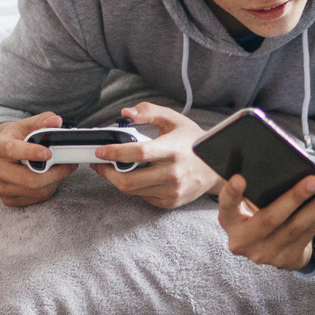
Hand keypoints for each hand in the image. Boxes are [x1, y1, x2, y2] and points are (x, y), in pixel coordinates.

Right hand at [0, 112, 73, 206]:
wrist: (3, 156)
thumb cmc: (17, 139)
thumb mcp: (26, 125)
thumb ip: (42, 120)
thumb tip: (57, 121)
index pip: (12, 150)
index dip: (31, 152)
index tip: (49, 153)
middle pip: (29, 178)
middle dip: (55, 173)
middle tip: (70, 164)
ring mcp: (0, 187)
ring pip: (36, 191)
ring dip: (54, 181)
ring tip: (59, 170)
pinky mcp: (7, 200)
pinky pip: (35, 199)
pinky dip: (47, 189)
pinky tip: (48, 180)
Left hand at [94, 103, 221, 209]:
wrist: (215, 167)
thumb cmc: (192, 141)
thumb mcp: (173, 120)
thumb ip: (149, 112)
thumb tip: (125, 113)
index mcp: (172, 150)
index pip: (138, 153)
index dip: (115, 153)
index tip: (100, 151)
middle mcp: (173, 173)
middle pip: (129, 180)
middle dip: (107, 172)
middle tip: (99, 163)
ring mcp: (172, 190)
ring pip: (132, 190)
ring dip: (117, 180)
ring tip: (113, 168)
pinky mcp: (170, 202)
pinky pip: (142, 196)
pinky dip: (134, 187)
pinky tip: (136, 176)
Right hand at [217, 171, 314, 270]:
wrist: (270, 245)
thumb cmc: (259, 209)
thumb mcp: (251, 202)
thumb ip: (259, 186)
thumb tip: (290, 164)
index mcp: (230, 221)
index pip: (227, 208)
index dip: (231, 194)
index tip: (239, 178)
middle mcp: (243, 242)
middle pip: (269, 219)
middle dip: (294, 198)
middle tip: (314, 180)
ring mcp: (264, 254)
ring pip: (295, 229)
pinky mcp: (286, 260)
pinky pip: (307, 235)